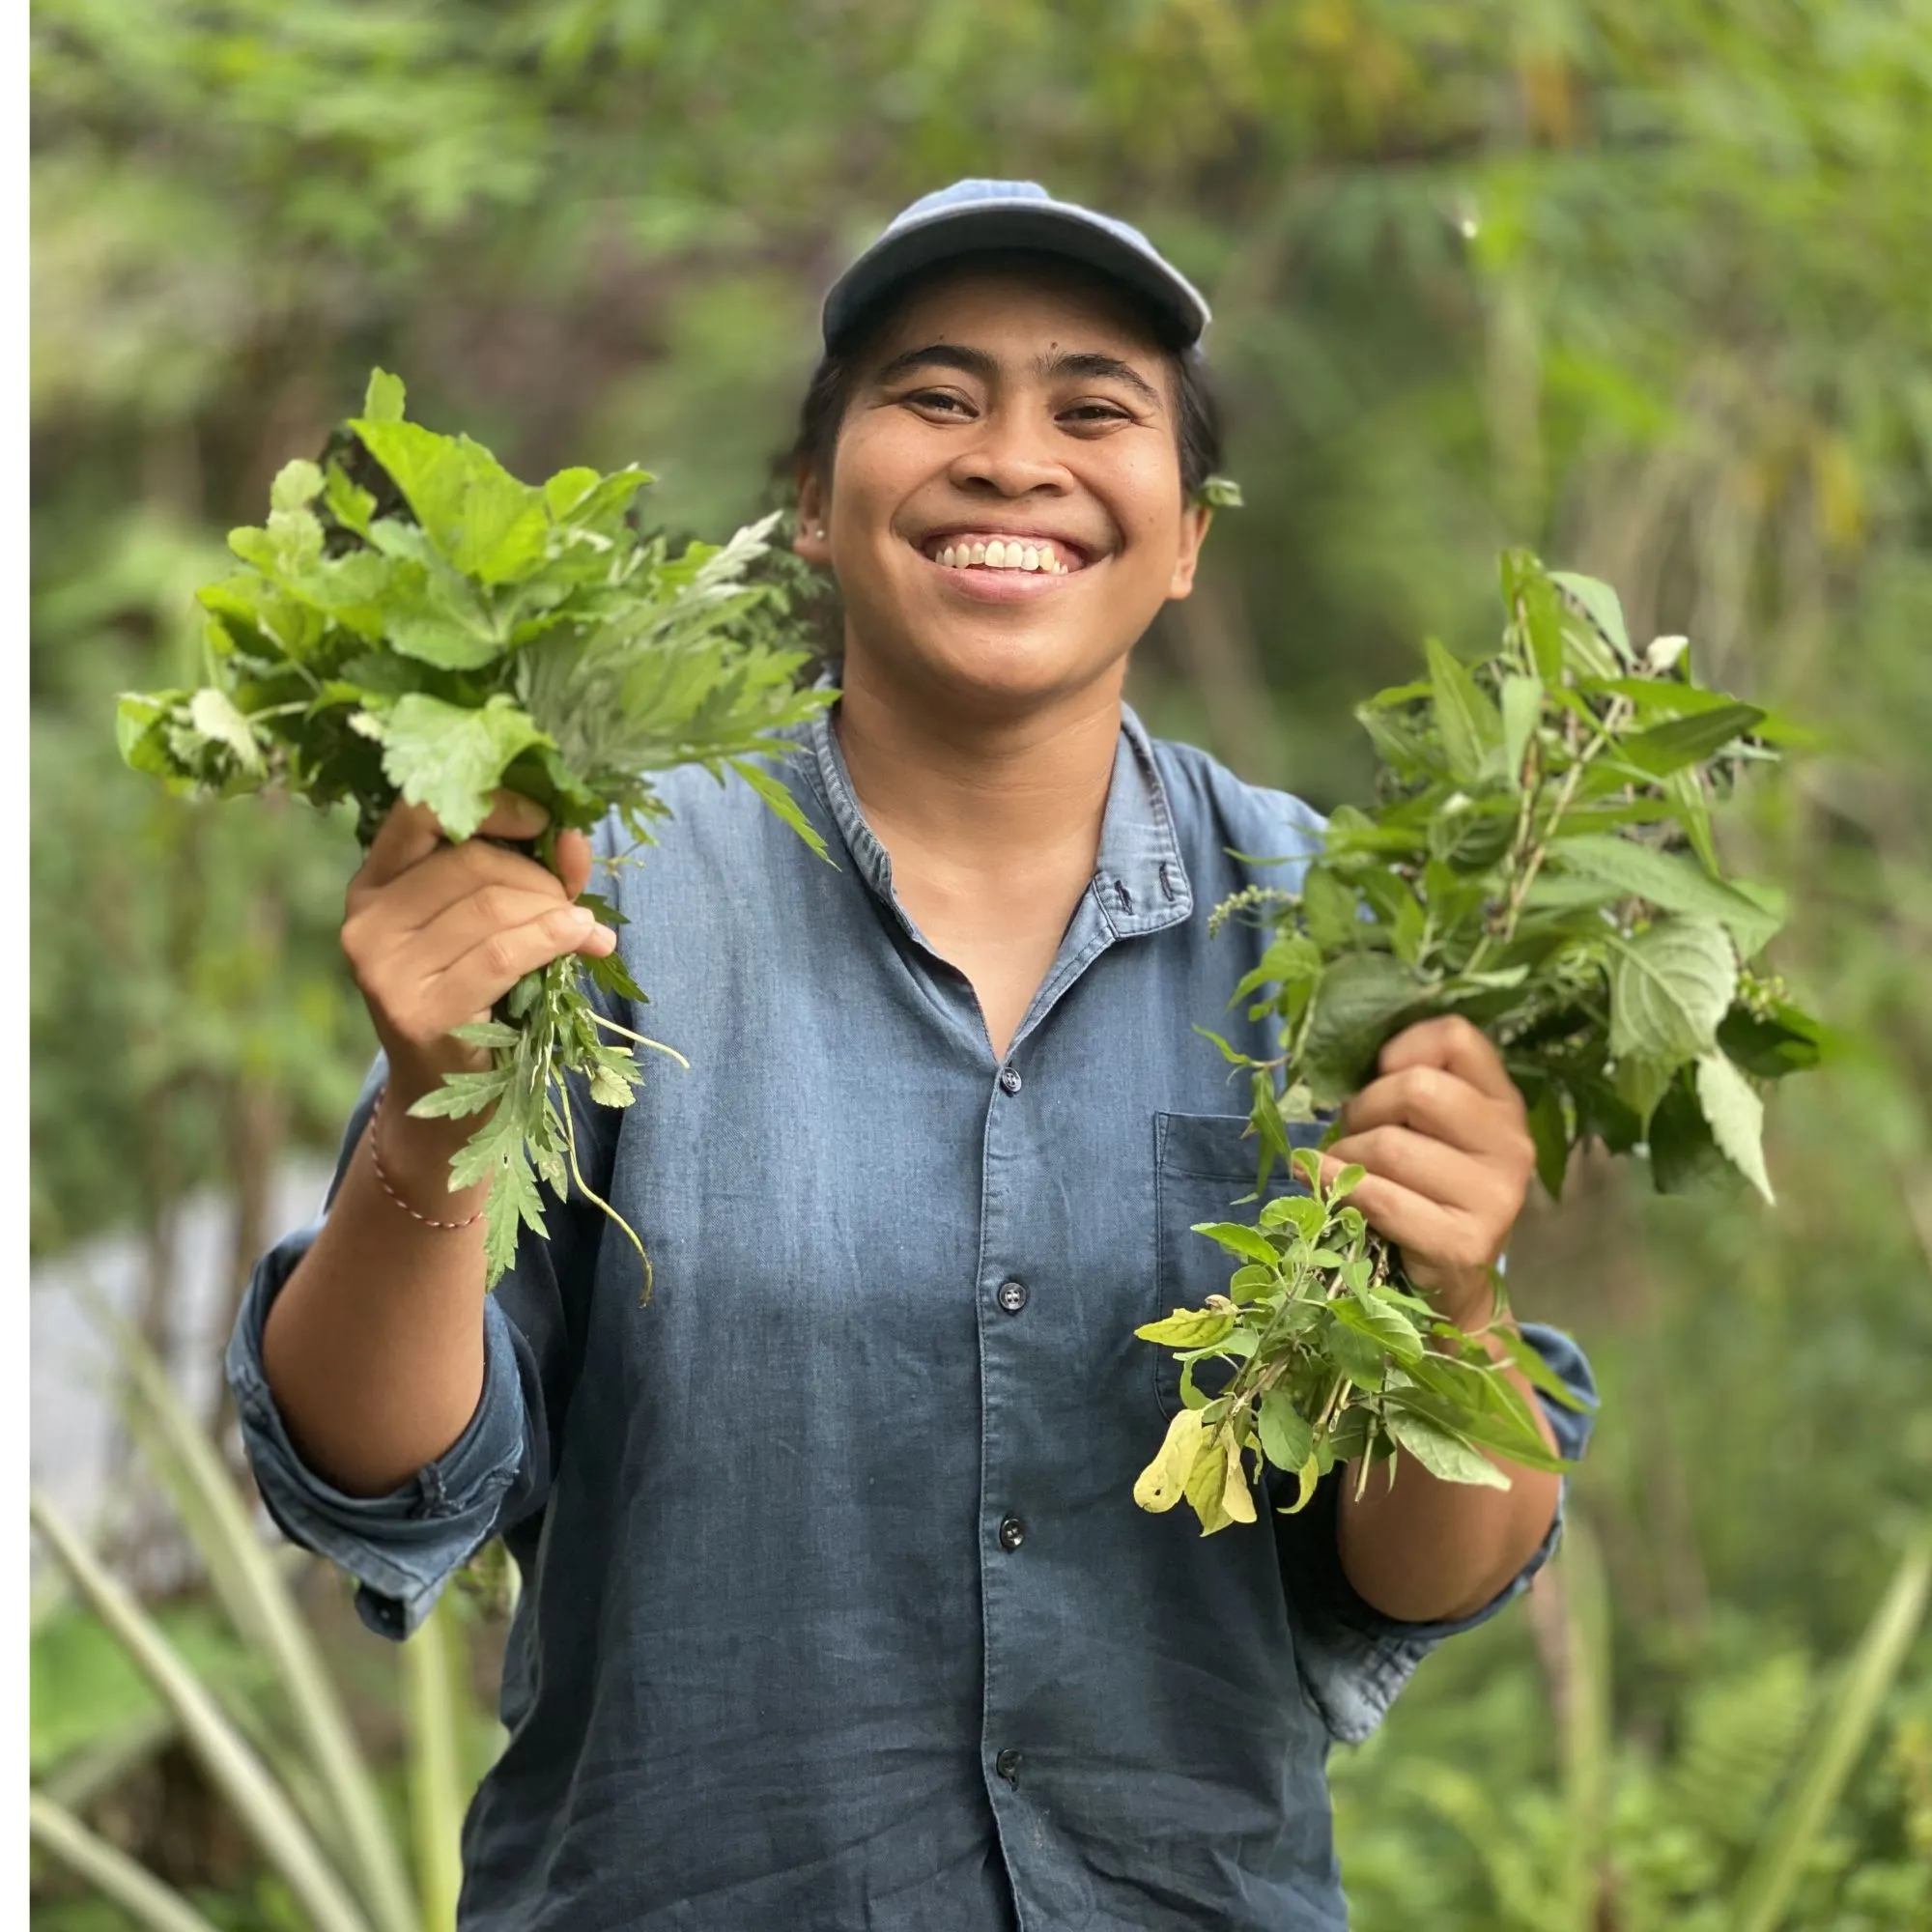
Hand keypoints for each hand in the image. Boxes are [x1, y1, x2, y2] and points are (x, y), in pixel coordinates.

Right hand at [341, 790, 615, 1112]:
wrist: (446, 1093)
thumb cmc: (474, 996)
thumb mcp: (491, 924)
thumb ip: (531, 875)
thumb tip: (575, 838)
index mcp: (373, 882)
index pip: (419, 814)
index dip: (489, 806)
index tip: (542, 819)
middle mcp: (365, 920)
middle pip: (472, 862)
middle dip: (539, 878)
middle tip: (573, 905)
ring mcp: (383, 968)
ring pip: (492, 907)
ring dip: (555, 912)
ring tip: (584, 930)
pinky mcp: (417, 1011)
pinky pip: (502, 954)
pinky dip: (554, 939)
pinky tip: (584, 940)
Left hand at [1320, 1016, 1534, 1330]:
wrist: (1451, 1282)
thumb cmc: (1426, 1188)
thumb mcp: (1430, 1129)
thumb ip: (1404, 1086)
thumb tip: (1337, 1062)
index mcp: (1503, 1102)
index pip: (1455, 1037)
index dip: (1402, 1048)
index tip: (1380, 1074)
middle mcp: (1511, 1143)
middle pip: (1415, 1088)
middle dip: (1364, 1108)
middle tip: (1354, 1132)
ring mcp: (1496, 1196)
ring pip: (1389, 1146)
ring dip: (1346, 1155)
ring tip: (1345, 1167)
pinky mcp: (1465, 1243)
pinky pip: (1382, 1199)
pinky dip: (1338, 1186)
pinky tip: (1321, 1182)